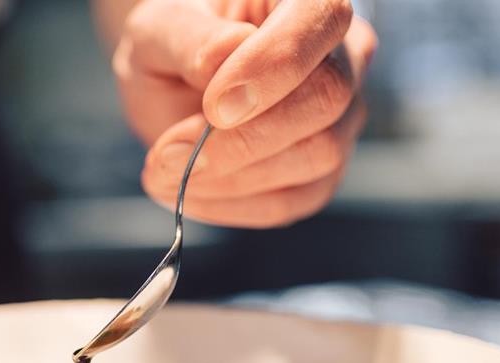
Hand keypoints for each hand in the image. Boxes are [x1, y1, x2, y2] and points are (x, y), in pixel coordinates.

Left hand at [114, 0, 375, 227]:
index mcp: (303, 0)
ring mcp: (341, 116)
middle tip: (170, 155)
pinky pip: (293, 200)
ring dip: (232, 176)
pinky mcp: (322, 171)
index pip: (320, 18)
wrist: (174, 85)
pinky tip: (190, 191)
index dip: (273, 66)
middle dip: (245, 137)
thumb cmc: (173, 44)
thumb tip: (224, 60)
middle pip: (327, 97)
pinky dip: (233, 204)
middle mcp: (341, 53)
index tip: (214, 106)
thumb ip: (190, 39)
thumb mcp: (158, 29)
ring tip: (166, 171)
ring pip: (318, 155)